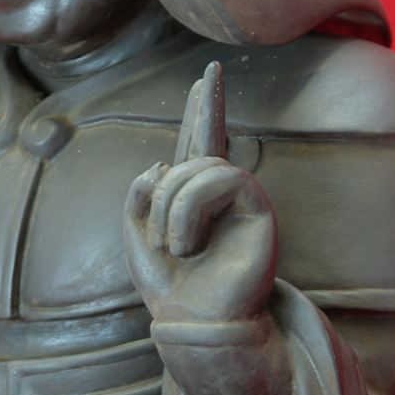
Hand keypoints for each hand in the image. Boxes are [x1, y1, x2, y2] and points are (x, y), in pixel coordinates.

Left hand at [123, 62, 276, 323]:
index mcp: (190, 195)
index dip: (204, 107)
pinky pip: (221, 178)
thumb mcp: (136, 236)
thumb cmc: (169, 286)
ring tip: (174, 246)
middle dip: (178, 168)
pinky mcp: (258, 207)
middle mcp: (219, 191)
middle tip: (171, 226)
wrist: (194, 321)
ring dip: (172, 206)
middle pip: (203, 143)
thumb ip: (139, 195)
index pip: (198, 140)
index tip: (209, 72)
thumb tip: (161, 164)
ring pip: (198, 166)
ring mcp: (241, 197)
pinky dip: (190, 210)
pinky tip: (188, 243)